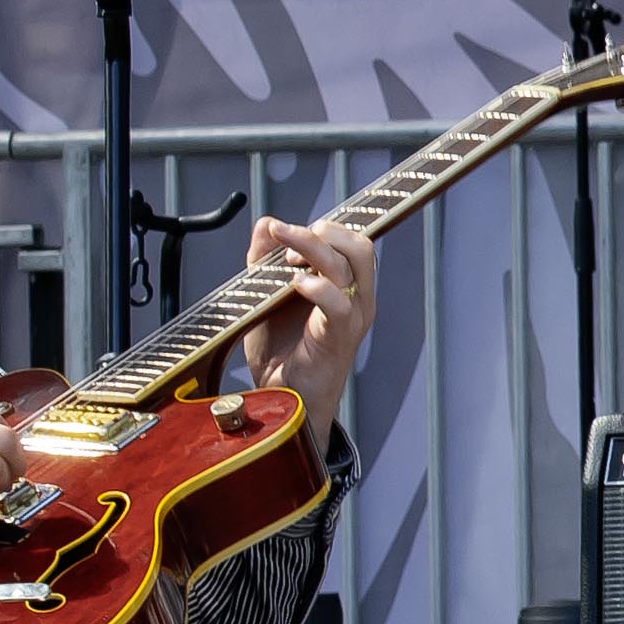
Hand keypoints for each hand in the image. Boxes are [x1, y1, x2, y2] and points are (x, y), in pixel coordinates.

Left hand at [237, 215, 376, 439]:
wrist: (281, 400)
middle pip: (359, 246)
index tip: (283, 233)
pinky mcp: (338, 338)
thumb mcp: (266, 297)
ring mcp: (352, 318)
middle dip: (321, 232)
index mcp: (347, 287)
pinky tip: (295, 284)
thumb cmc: (280, 352)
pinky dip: (316, 286)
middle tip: (286, 237)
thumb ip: (264, 261)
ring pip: (349, 265)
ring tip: (284, 256)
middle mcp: (357, 298)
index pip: (351, 241)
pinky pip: (337, 303)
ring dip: (312, 249)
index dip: (322, 228)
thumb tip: (266, 223)